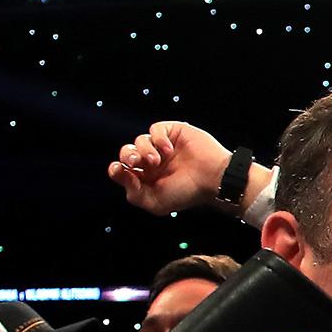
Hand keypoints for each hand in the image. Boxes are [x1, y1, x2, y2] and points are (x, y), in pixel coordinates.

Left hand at [108, 120, 234, 216]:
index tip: (120, 170)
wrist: (214, 179)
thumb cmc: (187, 193)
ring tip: (156, 160)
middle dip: (127, 156)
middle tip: (134, 162)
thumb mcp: (155, 202)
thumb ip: (133, 193)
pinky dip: (158, 139)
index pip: (123, 170)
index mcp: (147, 178)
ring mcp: (163, 146)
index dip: (117, 169)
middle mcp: (153, 162)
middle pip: (127, 152)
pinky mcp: (174, 132)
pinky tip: (168, 150)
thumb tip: (118, 171)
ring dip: (144, 150)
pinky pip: (155, 129)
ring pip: (139, 140)